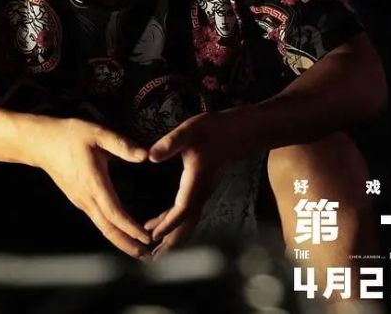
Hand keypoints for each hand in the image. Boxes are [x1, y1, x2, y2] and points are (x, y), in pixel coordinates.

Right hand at [30, 117, 153, 259]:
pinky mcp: (78, 199)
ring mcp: (80, 201)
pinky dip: (112, 229)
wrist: (40, 143)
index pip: (115, 213)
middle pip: (108, 229)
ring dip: (120, 240)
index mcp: (94, 183)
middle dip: (128, 244)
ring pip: (102, 226)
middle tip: (147, 256)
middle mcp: (86, 198)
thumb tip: (145, 155)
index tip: (147, 238)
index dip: (131, 228)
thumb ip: (122, 145)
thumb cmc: (69, 136)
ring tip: (138, 249)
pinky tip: (121, 231)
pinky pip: (97, 220)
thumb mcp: (97, 133)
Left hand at [145, 111, 239, 256]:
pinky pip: (186, 213)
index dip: (167, 224)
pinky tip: (158, 223)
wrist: (240, 131)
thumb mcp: (189, 131)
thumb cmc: (215, 130)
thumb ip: (170, 143)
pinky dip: (173, 223)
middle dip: (169, 243)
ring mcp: (202, 193)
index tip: (152, 237)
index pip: (181, 209)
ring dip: (170, 236)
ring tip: (151, 249)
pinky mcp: (201, 190)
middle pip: (185, 225)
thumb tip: (150, 156)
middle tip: (151, 259)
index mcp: (196, 182)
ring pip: (186, 222)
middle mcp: (200, 193)